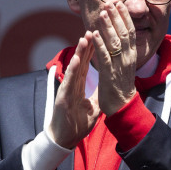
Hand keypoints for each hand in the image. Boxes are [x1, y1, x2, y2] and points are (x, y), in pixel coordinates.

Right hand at [47, 33, 99, 148]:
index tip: (98, 38)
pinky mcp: (63, 98)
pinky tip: (77, 59)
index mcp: (79, 86)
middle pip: (81, 62)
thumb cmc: (77, 123)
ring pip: (74, 68)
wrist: (66, 139)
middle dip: (86, 46)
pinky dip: (72, 70)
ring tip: (84, 38)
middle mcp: (72, 85)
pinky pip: (69, 81)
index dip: (92, 52)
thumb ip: (98, 96)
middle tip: (92, 29)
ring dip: (79, 53)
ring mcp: (67, 90)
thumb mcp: (93, 108)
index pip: (87, 65)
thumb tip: (107, 88)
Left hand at [91, 2, 137, 115]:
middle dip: (117, 17)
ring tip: (103, 13)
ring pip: (115, 42)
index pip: (131, 32)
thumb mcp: (124, 65)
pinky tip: (94, 33)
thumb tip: (118, 37)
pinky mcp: (110, 74)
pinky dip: (100, 44)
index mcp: (131, 55)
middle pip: (124, 33)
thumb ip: (122, 51)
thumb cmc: (120, 85)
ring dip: (108, 26)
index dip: (125, 17)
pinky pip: (105, 56)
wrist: (122, 105)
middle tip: (111, 3)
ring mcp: (119, 65)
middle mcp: (128, 58)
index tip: (120, 4)